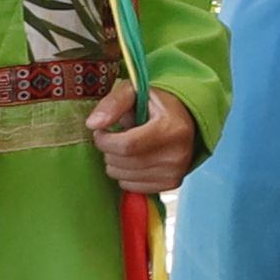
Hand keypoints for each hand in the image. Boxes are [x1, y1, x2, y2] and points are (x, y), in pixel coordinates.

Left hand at [87, 79, 204, 200]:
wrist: (185, 117)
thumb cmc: (156, 104)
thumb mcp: (133, 92)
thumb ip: (113, 104)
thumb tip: (93, 124)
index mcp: (170, 127)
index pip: (126, 146)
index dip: (104, 140)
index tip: (102, 132)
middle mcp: (177, 153)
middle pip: (122, 163)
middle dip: (109, 151)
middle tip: (117, 138)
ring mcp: (175, 171)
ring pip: (124, 177)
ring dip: (117, 164)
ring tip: (129, 147)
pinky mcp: (172, 183)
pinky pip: (133, 187)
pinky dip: (127, 175)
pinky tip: (136, 160)